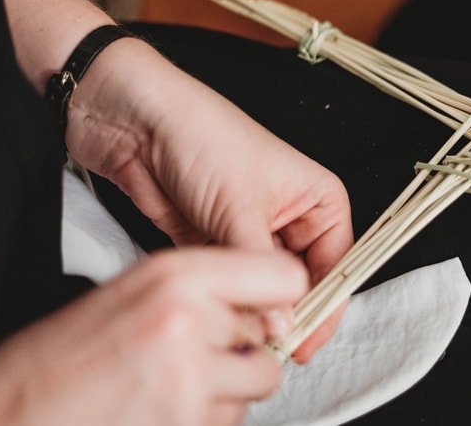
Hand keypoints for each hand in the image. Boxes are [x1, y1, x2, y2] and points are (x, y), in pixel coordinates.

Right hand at [0, 249, 307, 425]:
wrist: (4, 421)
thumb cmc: (52, 362)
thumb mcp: (129, 294)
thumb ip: (196, 291)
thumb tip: (253, 300)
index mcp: (174, 276)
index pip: (282, 274)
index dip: (281, 295)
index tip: (275, 307)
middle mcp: (188, 321)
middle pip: (269, 335)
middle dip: (242, 349)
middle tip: (200, 354)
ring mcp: (189, 378)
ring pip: (259, 381)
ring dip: (229, 388)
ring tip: (177, 385)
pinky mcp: (189, 423)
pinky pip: (233, 419)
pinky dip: (209, 418)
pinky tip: (165, 409)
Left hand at [66, 39, 351, 360]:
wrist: (134, 121)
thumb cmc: (201, 137)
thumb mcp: (240, 206)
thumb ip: (261, 269)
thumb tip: (280, 325)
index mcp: (317, 200)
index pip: (337, 266)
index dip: (325, 307)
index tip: (304, 345)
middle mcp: (290, 218)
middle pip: (302, 283)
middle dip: (288, 315)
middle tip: (271, 349)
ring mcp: (251, 233)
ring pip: (263, 288)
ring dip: (254, 311)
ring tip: (242, 338)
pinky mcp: (214, 243)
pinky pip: (230, 284)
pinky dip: (226, 303)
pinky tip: (221, 321)